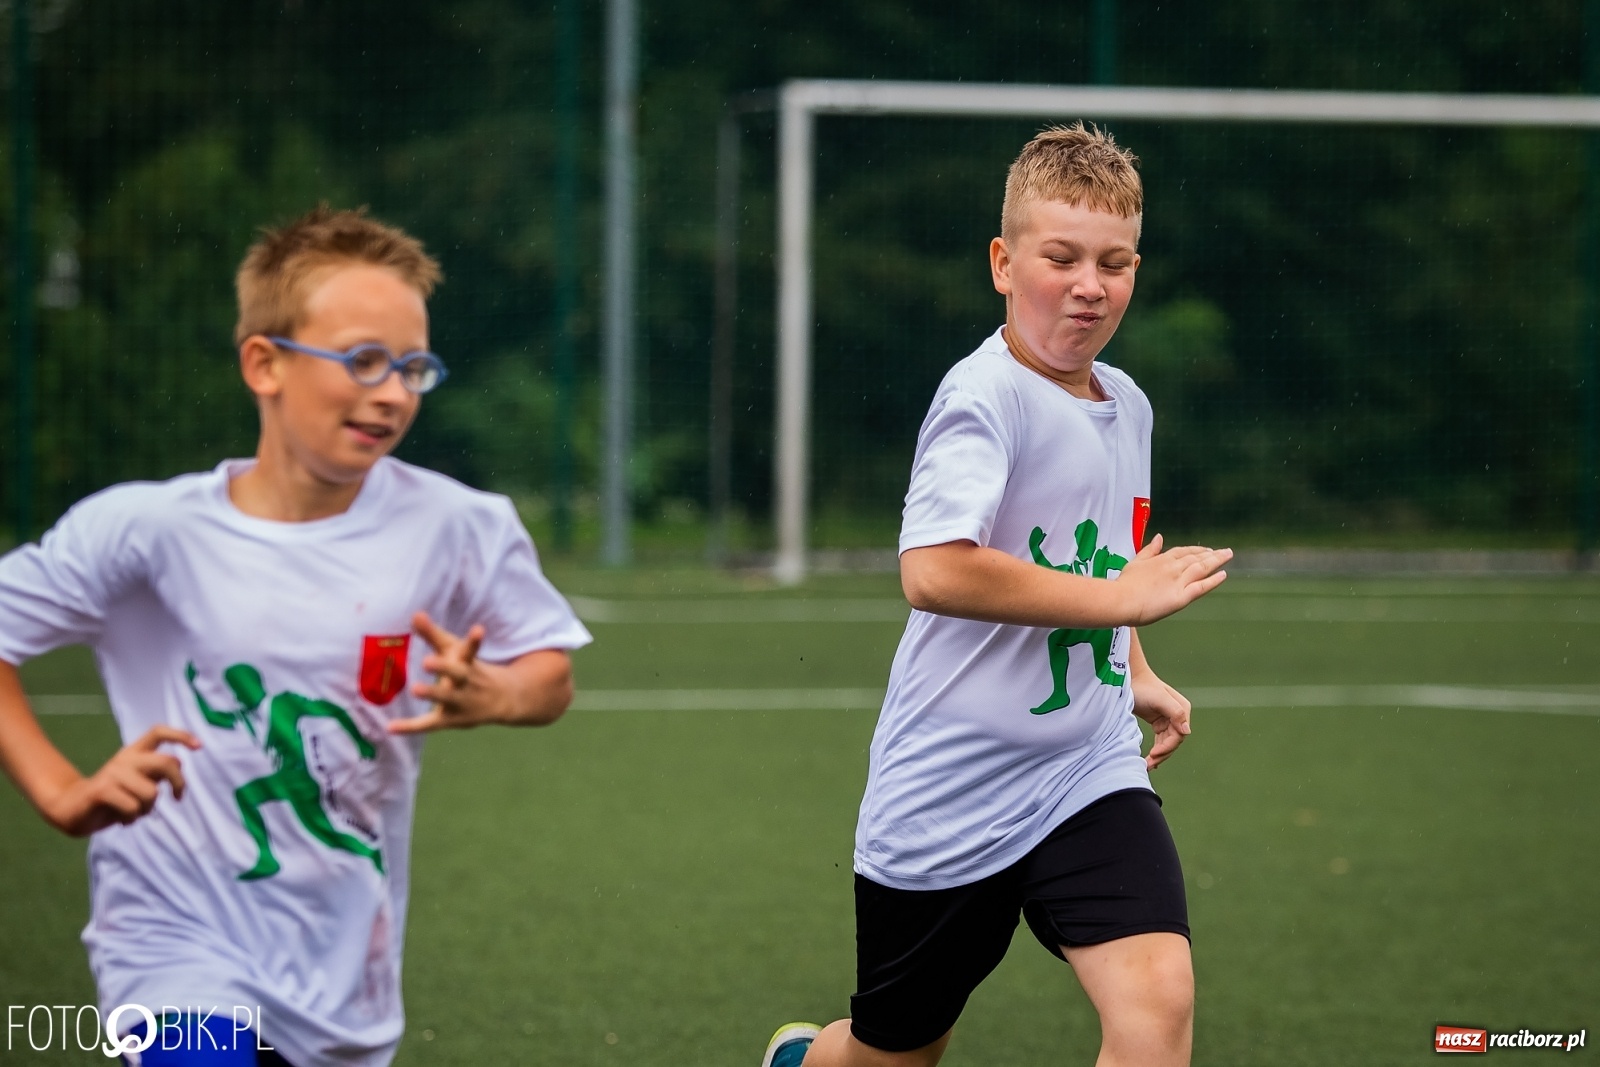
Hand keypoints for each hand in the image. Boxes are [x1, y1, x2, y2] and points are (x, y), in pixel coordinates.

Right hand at [42, 726, 200, 835]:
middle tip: (177, 798)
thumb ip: (156, 774)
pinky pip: (133, 808)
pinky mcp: (102, 790)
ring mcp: (113, 773)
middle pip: (166, 763)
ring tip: (134, 812)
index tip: (199, 746)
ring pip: (152, 793)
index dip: (181, 736)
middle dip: (179, 783)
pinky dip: (132, 819)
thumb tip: (178, 769)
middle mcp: (125, 758)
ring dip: (147, 809)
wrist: (72, 808)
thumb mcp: (138, 783)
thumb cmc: (113, 797)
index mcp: (134, 752)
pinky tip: (122, 819)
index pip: (158, 732)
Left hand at [386, 612, 498, 733]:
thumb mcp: (457, 652)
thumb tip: (415, 614)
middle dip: (444, 668)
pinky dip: (410, 726)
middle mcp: (467, 683)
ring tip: (415, 689)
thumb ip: (434, 635)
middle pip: (458, 674)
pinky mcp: (450, 720)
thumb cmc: (471, 670)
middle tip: (427, 661)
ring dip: (433, 693)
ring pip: (447, 698)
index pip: (472, 650)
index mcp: (469, 663)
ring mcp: (460, 702)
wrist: (503, 699)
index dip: (475, 640)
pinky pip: (429, 724)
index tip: (479, 630)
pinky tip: (390, 727)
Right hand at [1114, 534, 1230, 625]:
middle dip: (1211, 553)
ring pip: (1202, 568)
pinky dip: (1213, 580)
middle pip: (1196, 558)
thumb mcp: (1135, 562)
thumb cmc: (1124, 584)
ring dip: (1216, 561)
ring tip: (1227, 556)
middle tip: (1224, 551)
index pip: (1183, 551)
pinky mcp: (1182, 597)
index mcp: (1161, 559)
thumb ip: (1149, 550)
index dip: (1195, 550)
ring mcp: (1179, 581)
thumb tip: (1159, 537)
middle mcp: (1173, 567)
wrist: (1121, 600)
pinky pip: (1202, 587)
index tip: (1205, 549)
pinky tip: (1223, 575)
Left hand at [1131, 670, 1190, 770]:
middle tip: (1148, 764)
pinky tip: (1151, 759)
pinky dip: (1157, 749)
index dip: (1167, 747)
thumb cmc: (1143, 687)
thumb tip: (1186, 731)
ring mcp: (1169, 720)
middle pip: (1173, 741)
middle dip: (1162, 754)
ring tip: (1147, 765)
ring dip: (1159, 754)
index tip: (1153, 753)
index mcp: (1182, 709)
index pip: (1178, 735)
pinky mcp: (1158, 723)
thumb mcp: (1159, 699)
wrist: (1129, 678)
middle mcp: (1178, 716)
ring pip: (1167, 743)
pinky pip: (1161, 740)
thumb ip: (1175, 712)